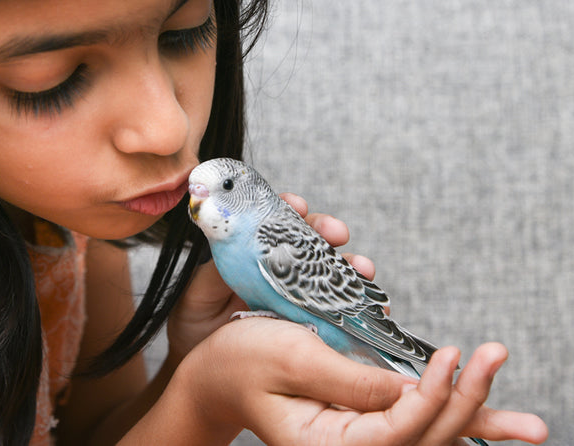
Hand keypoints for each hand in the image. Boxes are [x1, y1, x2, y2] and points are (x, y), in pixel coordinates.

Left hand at [166, 193, 368, 360]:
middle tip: (338, 233)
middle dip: (327, 230)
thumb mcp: (199, 293)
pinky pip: (338, 305)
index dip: (291, 208)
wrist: (202, 366)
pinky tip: (377, 303)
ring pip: (330, 268)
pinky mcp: (307, 316)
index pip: (275, 218)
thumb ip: (216, 271)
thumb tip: (233, 246)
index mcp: (251, 249)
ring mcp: (296, 289)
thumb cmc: (196, 322)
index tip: (299, 206)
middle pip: (310, 237)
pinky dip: (360, 301)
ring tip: (363, 269)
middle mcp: (278, 264)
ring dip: (351, 264)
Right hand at [175, 317, 547, 444]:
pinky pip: (413, 423)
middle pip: (423, 439)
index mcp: (323, 442)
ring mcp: (354, 436)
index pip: (396, 433)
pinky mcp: (360, 417)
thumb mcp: (291, 358)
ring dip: (476, 423)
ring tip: (528, 427)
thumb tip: (411, 390)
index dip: (431, 397)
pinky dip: (451, 418)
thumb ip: (351, 381)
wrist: (215, 372)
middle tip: (495, 356)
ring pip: (427, 438)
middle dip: (468, 404)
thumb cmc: (241, 360)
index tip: (452, 357)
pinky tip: (485, 423)